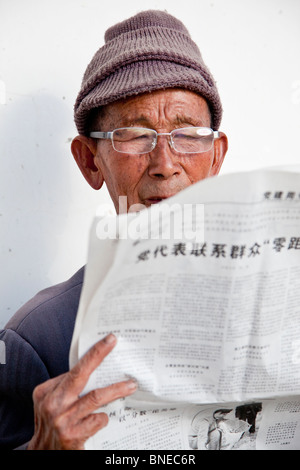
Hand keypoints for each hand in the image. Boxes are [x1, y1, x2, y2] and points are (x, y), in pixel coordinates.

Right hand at [27, 334, 136, 449]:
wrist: (43, 456)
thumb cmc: (52, 426)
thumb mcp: (52, 404)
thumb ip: (67, 389)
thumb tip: (95, 370)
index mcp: (46, 392)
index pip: (75, 368)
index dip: (94, 353)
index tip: (110, 339)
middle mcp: (52, 404)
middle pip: (80, 374)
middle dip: (99, 355)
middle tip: (114, 343)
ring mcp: (61, 420)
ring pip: (95, 397)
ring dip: (116, 390)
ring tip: (131, 385)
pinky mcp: (71, 435)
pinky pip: (97, 420)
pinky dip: (104, 418)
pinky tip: (104, 419)